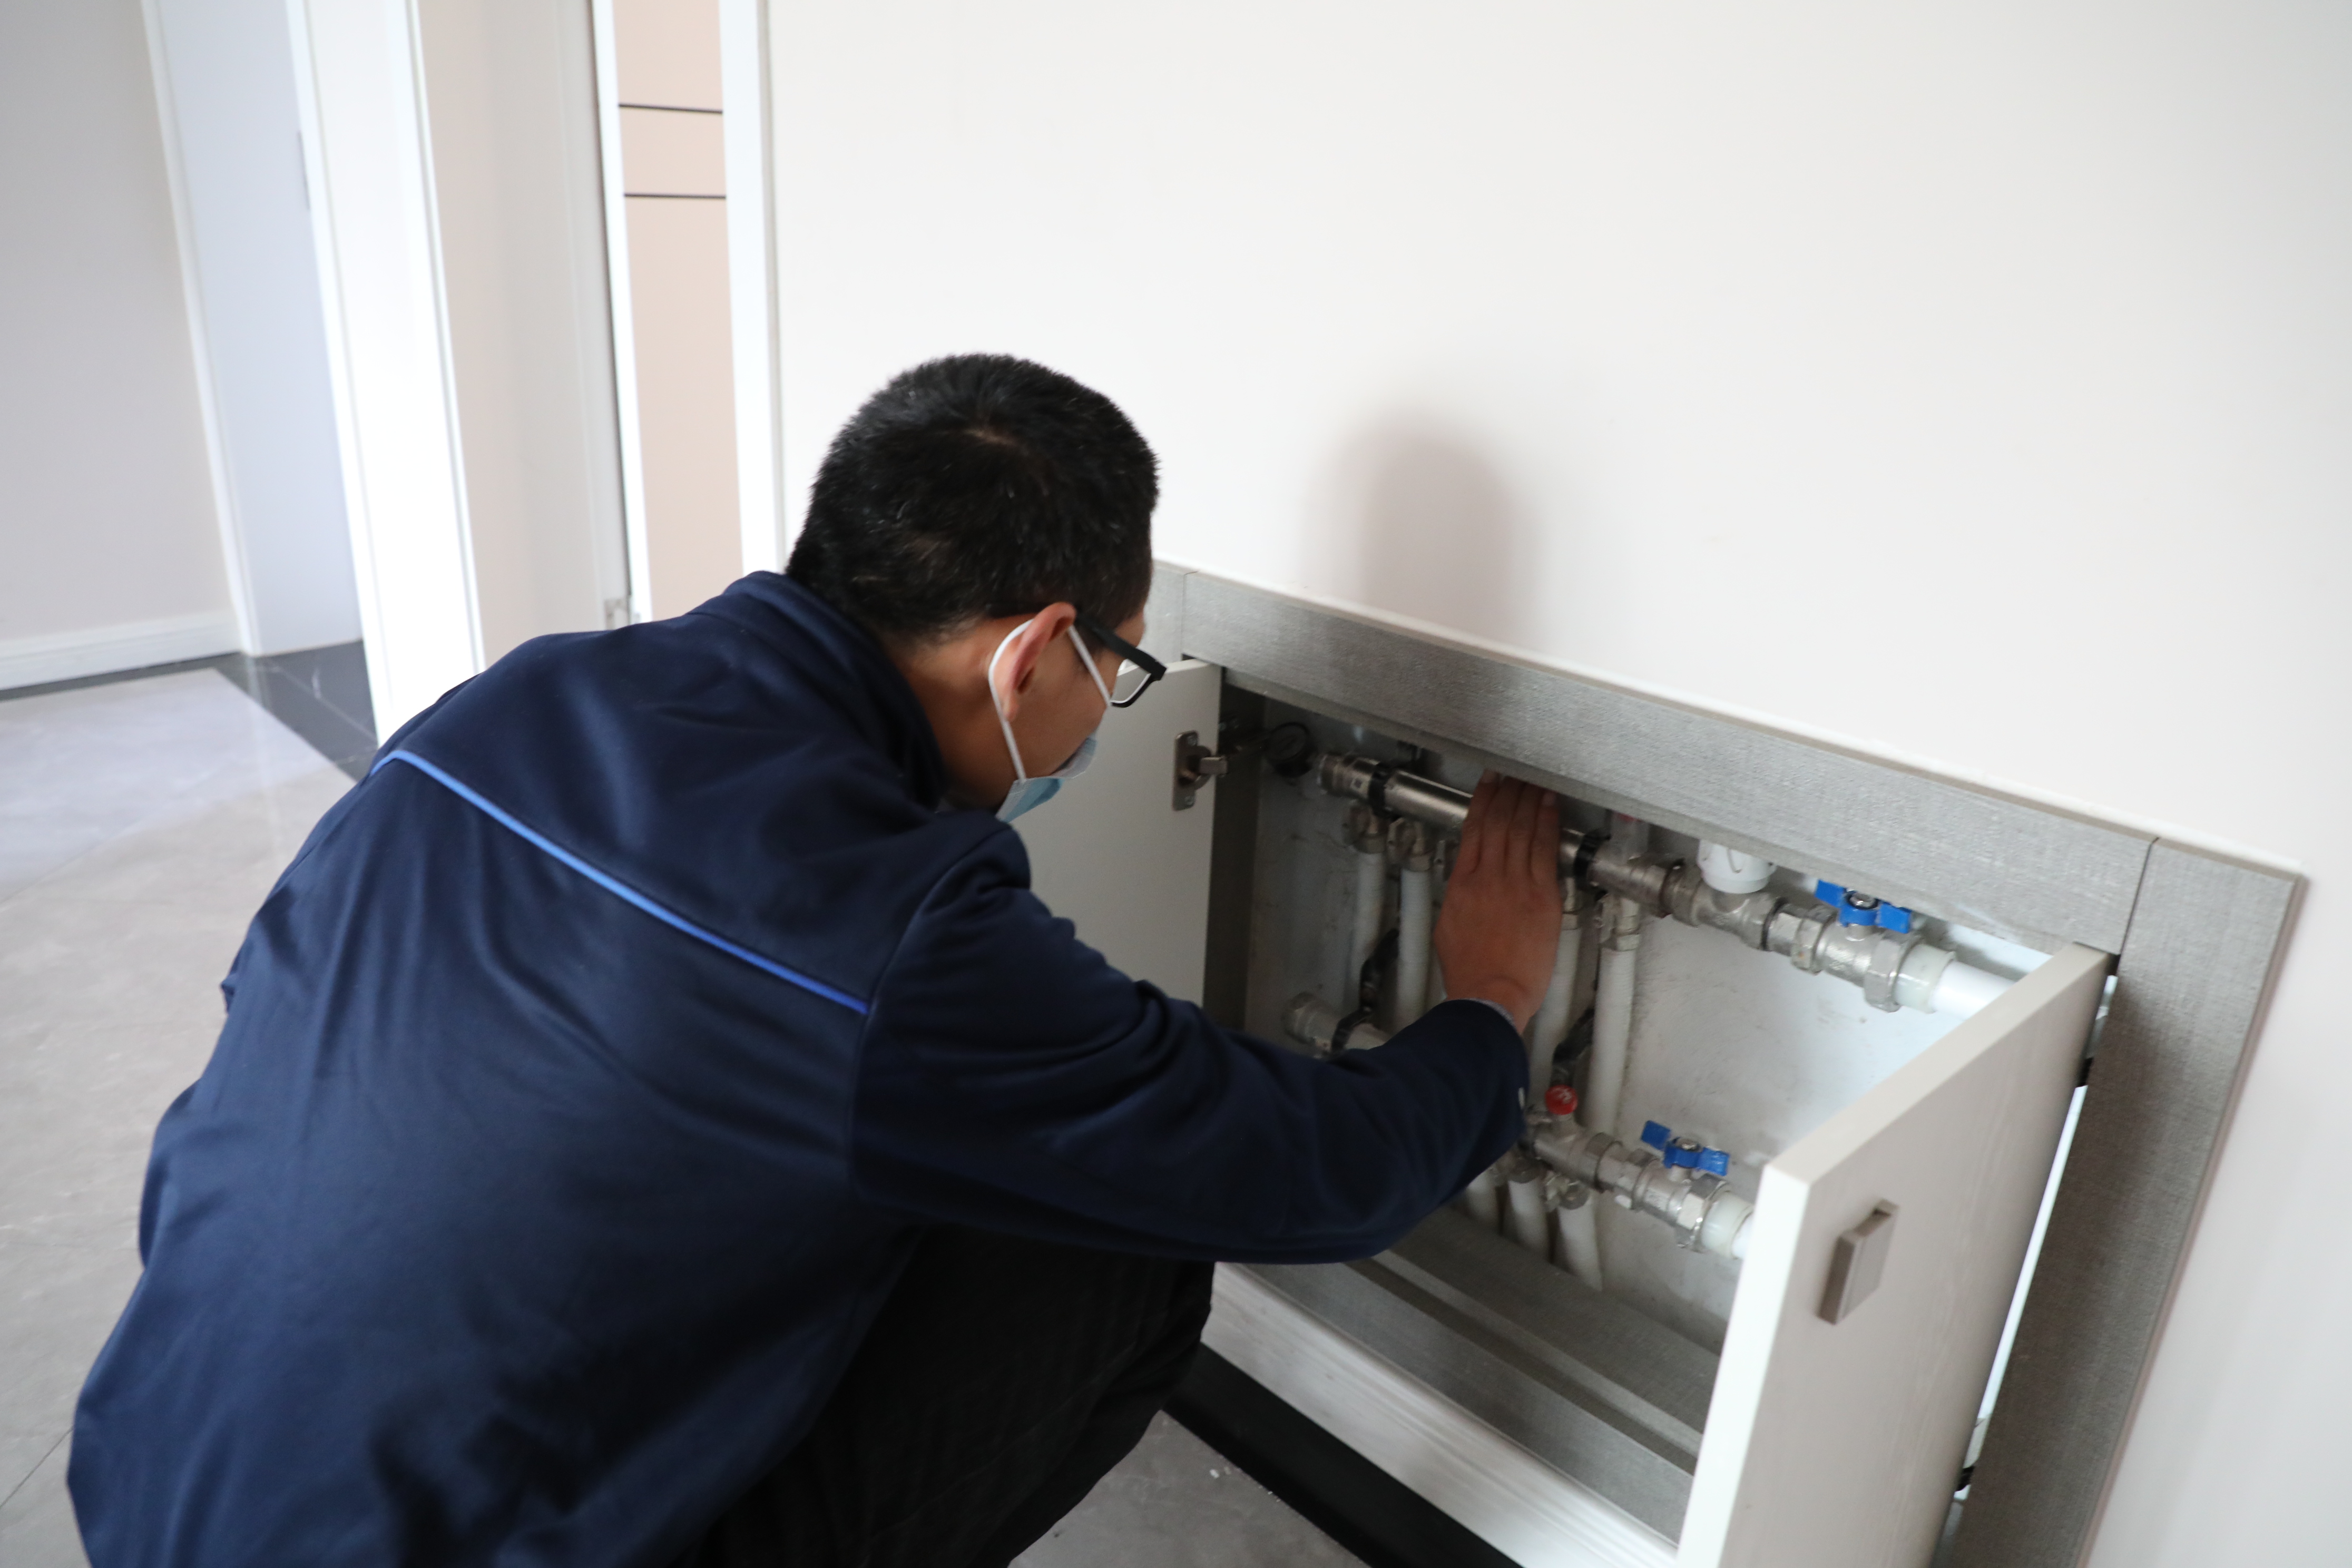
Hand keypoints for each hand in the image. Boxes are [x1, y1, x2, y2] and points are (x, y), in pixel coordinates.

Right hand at [1434, 774, 1562, 1031]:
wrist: (1490, 994)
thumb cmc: (1469, 969)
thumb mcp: (1448, 926)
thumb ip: (1458, 896)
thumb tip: (1464, 878)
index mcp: (1462, 883)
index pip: (1474, 830)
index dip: (1483, 801)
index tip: (1490, 781)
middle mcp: (1488, 877)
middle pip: (1498, 823)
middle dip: (1508, 793)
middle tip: (1516, 771)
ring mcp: (1516, 884)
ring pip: (1521, 830)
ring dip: (1528, 801)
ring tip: (1534, 779)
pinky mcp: (1542, 897)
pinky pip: (1544, 851)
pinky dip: (1547, 824)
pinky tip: (1550, 805)